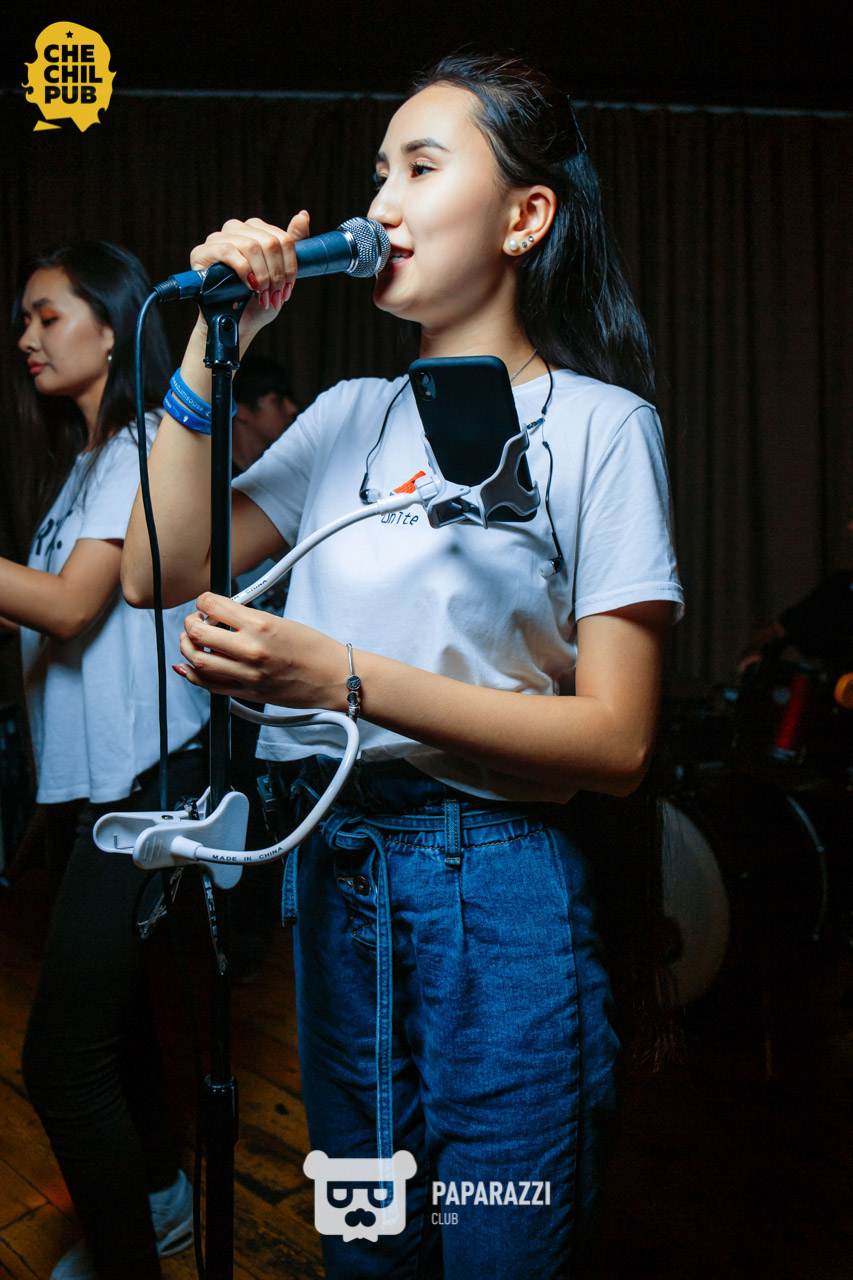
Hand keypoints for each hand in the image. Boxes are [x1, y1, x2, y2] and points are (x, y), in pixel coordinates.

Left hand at [174, 591, 347, 709]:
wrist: (336, 678)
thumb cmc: (316, 649)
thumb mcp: (281, 622)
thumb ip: (248, 619)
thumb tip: (220, 615)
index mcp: (261, 625)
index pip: (213, 605)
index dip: (203, 601)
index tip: (205, 603)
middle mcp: (251, 650)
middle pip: (198, 634)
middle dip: (190, 624)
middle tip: (196, 621)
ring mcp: (248, 675)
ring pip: (198, 661)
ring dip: (188, 648)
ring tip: (193, 642)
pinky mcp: (249, 694)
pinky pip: (210, 686)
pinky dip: (193, 676)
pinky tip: (190, 667)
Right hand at [189, 212, 310, 342]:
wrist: (236, 326)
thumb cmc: (257, 301)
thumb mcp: (282, 274)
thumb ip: (293, 243)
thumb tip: (303, 215)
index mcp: (256, 230)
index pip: (282, 238)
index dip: (289, 267)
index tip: (287, 289)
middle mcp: (236, 229)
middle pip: (270, 242)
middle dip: (277, 274)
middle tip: (275, 295)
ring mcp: (217, 238)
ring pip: (251, 246)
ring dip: (262, 276)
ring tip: (262, 295)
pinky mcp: (201, 252)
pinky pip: (228, 251)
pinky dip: (244, 271)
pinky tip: (248, 286)